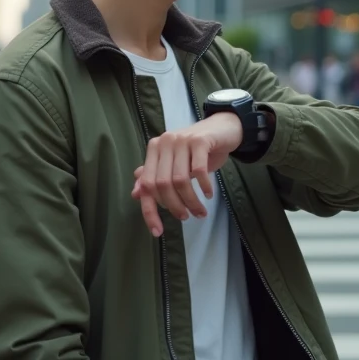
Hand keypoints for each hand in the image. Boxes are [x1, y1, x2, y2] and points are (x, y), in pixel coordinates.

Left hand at [131, 113, 242, 236]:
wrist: (223, 127)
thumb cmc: (197, 149)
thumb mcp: (175, 163)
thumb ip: (155, 176)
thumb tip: (136, 194)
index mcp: (154, 149)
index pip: (146, 184)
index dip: (150, 211)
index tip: (157, 232)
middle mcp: (165, 142)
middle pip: (162, 184)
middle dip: (174, 206)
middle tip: (186, 217)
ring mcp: (181, 139)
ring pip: (180, 180)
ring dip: (191, 201)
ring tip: (200, 211)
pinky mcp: (200, 140)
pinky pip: (199, 171)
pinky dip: (204, 187)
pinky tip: (209, 194)